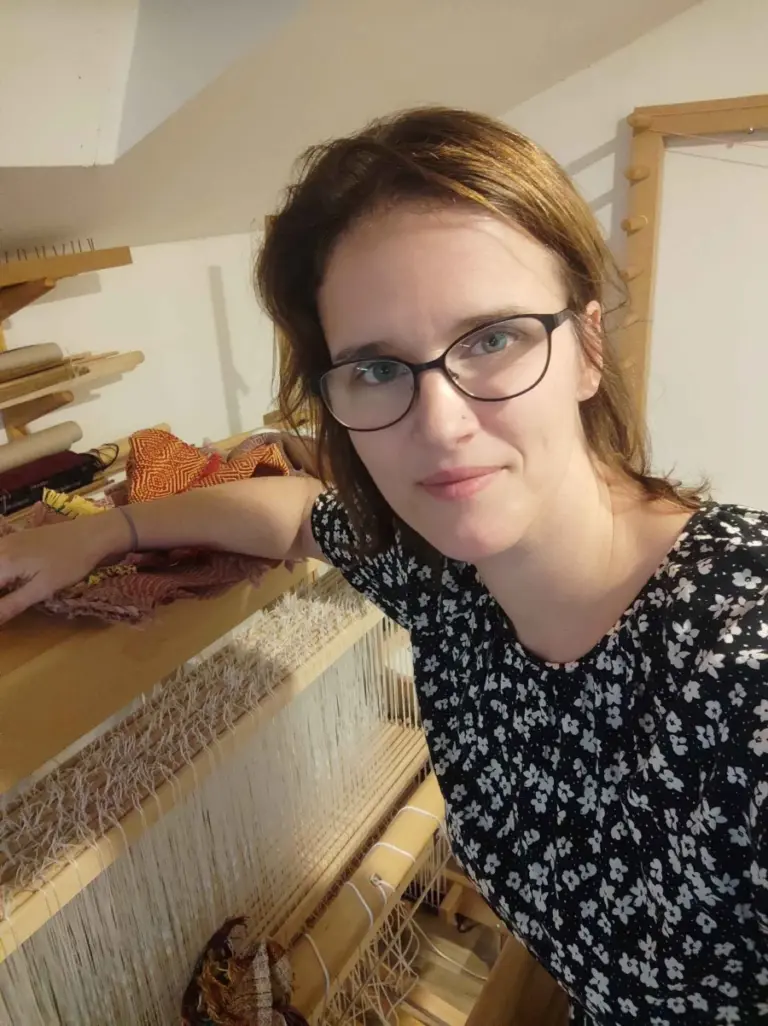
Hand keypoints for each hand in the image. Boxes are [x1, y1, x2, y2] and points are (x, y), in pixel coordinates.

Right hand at [0, 512, 127, 624]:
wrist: (92, 533)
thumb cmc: (70, 562)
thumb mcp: (43, 588)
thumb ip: (11, 604)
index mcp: (2, 562)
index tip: (4, 610)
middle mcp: (0, 548)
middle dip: (0, 595)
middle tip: (7, 606)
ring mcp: (7, 540)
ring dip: (2, 585)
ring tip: (9, 595)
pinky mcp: (16, 538)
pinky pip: (0, 555)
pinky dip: (3, 571)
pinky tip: (10, 582)